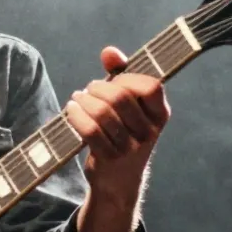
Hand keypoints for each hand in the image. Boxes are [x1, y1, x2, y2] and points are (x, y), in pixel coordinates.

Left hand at [65, 46, 169, 205]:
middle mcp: (150, 131)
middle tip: (89, 89)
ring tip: (77, 99)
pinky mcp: (111, 159)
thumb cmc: (122, 132)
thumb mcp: (127, 105)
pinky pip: (90, 131)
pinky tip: (70, 110)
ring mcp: (131, 147)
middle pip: (120, 97)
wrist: (118, 180)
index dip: (128, 78)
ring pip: (102, 113)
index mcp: (160, 114)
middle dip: (98, 88)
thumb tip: (110, 52)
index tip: (115, 80)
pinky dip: (76, 116)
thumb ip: (121, 74)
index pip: (151, 86)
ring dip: (83, 101)